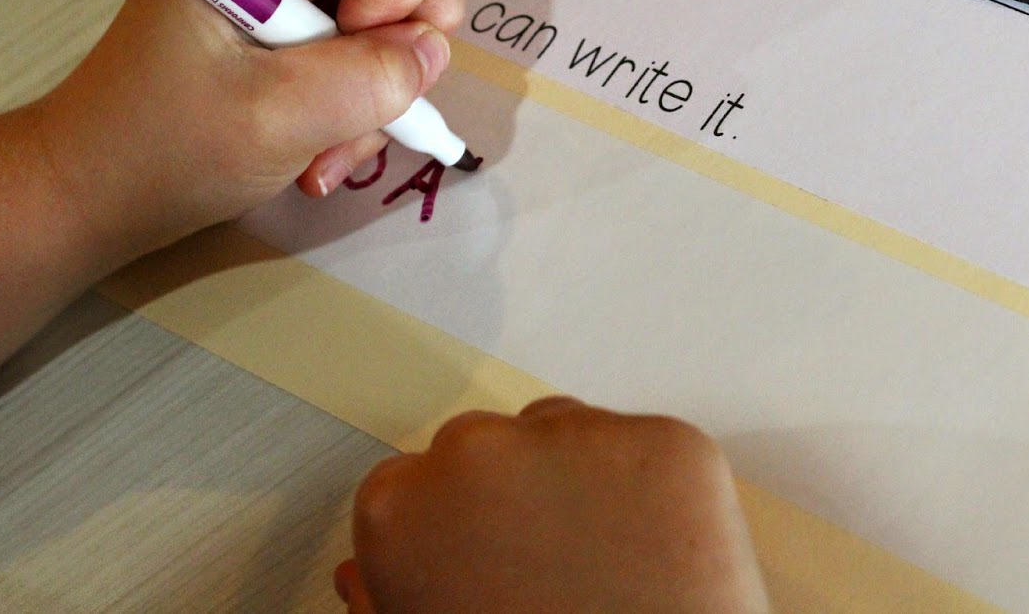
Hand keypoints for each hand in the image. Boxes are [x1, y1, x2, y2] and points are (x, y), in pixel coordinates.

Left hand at [0, 0, 462, 367]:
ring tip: (332, 140)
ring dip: (385, 78)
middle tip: (364, 100)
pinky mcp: (297, 8)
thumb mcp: (276, 120)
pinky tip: (327, 135)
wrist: (98, 186)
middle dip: (405, 33)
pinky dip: (369, 90)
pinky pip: (375, 31)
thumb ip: (369, 79)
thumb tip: (428, 53)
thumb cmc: (160, 148)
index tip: (358, 60)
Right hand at [335, 397, 770, 613]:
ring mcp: (579, 438)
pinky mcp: (667, 443)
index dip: (451, 528)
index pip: (412, 481)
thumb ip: (380, 603)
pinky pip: (649, 448)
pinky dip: (654, 489)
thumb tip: (361, 573)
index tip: (478, 558)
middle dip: (511, 492)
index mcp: (400, 507)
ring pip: (569, 432)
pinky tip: (655, 551)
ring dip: (578, 478)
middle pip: (489, 444)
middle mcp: (480, 451)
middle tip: (547, 568)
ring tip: (604, 564)